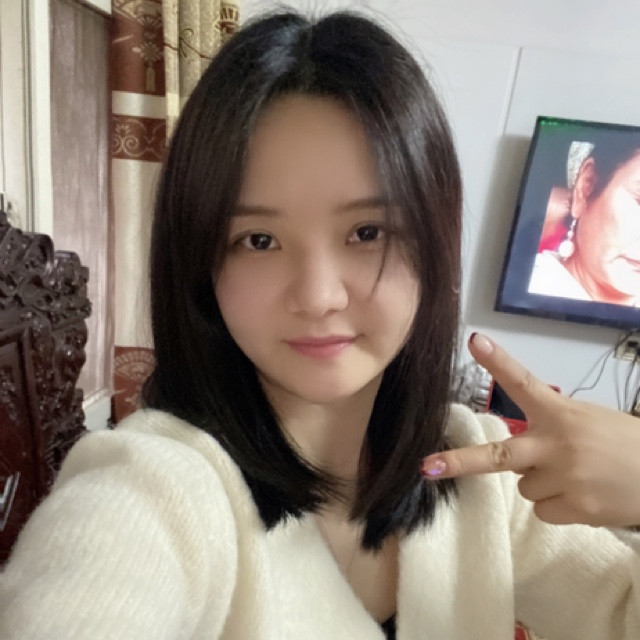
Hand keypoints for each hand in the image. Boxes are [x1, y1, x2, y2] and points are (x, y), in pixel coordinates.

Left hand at [421, 333, 639, 527]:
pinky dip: (560, 507)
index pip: (524, 382)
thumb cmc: (626, 445)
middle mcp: (558, 443)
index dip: (497, 363)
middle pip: (499, 455)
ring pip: (526, 488)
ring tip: (580, 477)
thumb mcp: (589, 422)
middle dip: (459, 462)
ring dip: (544, 484)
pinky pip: (544, 511)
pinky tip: (587, 496)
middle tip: (427, 467)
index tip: (474, 341)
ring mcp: (566, 478)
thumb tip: (518, 458)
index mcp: (562, 412)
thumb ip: (552, 430)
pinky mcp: (577, 508)